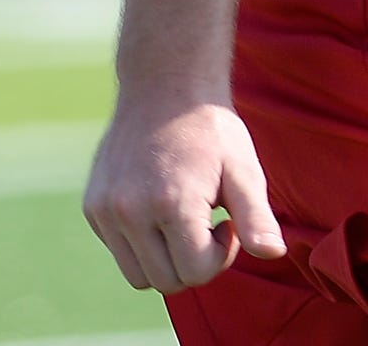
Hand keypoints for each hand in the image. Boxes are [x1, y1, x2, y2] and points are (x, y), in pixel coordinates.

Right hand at [83, 97, 287, 292]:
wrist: (164, 85)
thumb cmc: (211, 129)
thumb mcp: (243, 169)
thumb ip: (257, 217)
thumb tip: (274, 254)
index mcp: (170, 203)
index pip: (195, 273)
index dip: (220, 256)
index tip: (226, 222)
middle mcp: (129, 211)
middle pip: (166, 282)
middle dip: (194, 263)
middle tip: (208, 223)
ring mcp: (105, 210)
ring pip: (138, 275)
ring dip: (166, 260)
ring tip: (183, 220)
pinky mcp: (93, 207)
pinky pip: (119, 251)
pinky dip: (142, 244)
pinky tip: (160, 207)